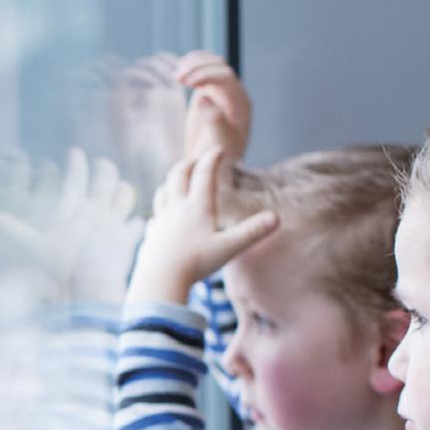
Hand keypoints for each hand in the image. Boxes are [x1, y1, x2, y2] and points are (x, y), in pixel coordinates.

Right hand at [0, 147, 142, 304]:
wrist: (92, 282)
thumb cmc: (62, 265)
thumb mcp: (34, 247)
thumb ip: (14, 230)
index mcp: (76, 206)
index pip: (76, 175)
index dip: (76, 161)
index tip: (75, 152)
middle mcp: (98, 208)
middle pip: (107, 175)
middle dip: (104, 168)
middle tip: (102, 165)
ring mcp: (116, 221)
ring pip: (127, 193)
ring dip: (124, 191)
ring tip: (121, 190)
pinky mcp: (129, 237)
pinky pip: (137, 223)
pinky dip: (135, 223)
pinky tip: (133, 224)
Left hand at [126, 148, 277, 305]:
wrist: (160, 278)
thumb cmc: (196, 263)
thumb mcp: (229, 247)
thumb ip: (252, 232)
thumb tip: (277, 218)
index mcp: (197, 207)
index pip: (204, 174)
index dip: (212, 159)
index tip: (219, 150)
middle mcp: (177, 208)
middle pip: (178, 176)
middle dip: (188, 164)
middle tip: (196, 161)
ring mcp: (161, 221)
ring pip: (163, 192)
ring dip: (171, 182)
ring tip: (177, 182)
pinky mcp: (152, 235)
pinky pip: (155, 216)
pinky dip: (161, 210)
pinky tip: (163, 217)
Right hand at [178, 52, 251, 163]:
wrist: (210, 166)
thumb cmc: (217, 157)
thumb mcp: (218, 142)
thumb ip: (215, 120)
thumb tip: (205, 96)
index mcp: (240, 103)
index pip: (225, 78)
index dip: (206, 75)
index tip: (188, 82)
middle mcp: (233, 93)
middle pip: (218, 66)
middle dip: (198, 67)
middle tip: (178, 77)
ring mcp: (220, 91)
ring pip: (211, 64)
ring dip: (193, 64)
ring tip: (177, 75)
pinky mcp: (207, 92)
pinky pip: (202, 71)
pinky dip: (191, 66)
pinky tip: (179, 70)